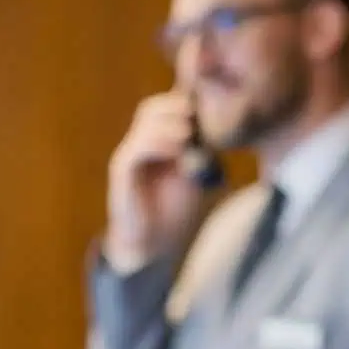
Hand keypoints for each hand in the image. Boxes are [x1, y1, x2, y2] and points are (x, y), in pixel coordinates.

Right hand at [105, 92, 203, 264]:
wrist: (155, 245)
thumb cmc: (177, 211)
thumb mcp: (198, 175)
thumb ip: (205, 152)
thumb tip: (226, 130)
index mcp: (158, 141)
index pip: (168, 106)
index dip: (187, 103)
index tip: (211, 114)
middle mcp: (140, 143)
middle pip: (153, 106)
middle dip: (178, 108)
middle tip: (198, 123)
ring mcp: (129, 154)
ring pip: (146, 120)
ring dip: (172, 123)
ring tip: (190, 136)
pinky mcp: (121, 170)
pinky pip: (138, 146)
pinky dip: (160, 143)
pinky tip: (179, 151)